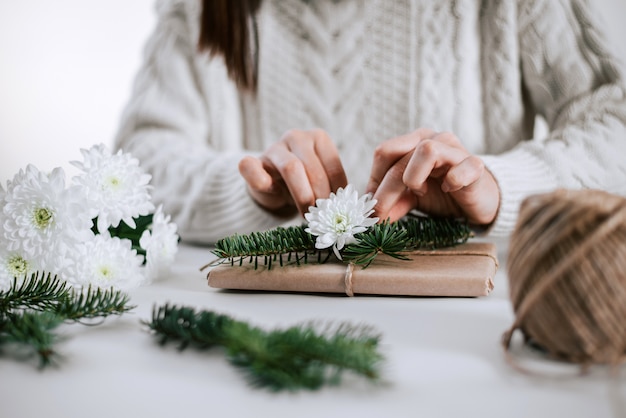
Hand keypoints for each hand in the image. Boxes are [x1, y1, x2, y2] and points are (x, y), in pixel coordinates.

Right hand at [238, 129, 347, 216]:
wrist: (272, 187)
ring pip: (290, 168)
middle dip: (320, 195)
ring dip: (301, 195)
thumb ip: (331, 188)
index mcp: (318, 138)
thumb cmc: (303, 184)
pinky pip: (251, 167)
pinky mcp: (251, 161)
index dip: (337, 189)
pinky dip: (260, 181)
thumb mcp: (321, 183)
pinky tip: (273, 193)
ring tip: (306, 214)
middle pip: (312, 168)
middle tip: (323, 215)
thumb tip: (346, 207)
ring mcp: (273, 148)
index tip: (338, 209)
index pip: (332, 165)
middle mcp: (296, 137)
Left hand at [365, 128, 499, 225]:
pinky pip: (461, 168)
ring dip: (415, 178)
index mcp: (414, 141)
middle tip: (381, 216)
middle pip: (399, 156)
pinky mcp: (476, 165)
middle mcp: (433, 138)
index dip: (374, 181)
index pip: (384, 152)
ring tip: (420, 192)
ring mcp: (455, 149)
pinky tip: (450, 190)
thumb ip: (392, 203)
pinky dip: (452, 181)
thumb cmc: (443, 194)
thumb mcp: (411, 198)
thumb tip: (371, 216)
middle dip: (386, 191)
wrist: (480, 201)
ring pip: (426, 150)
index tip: (373, 206)